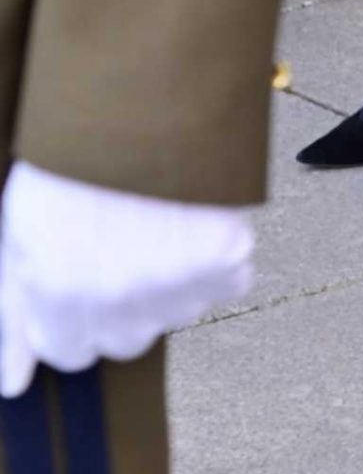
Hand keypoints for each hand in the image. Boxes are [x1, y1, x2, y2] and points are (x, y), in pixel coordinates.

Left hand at [0, 163, 254, 396]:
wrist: (141, 90)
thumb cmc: (74, 153)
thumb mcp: (18, 230)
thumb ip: (12, 314)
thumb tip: (14, 383)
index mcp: (58, 295)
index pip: (69, 352)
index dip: (70, 313)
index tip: (80, 277)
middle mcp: (116, 300)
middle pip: (126, 339)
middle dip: (120, 304)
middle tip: (121, 245)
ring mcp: (174, 280)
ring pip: (177, 314)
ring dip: (170, 283)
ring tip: (158, 224)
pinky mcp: (225, 254)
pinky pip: (229, 281)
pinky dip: (219, 261)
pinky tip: (196, 222)